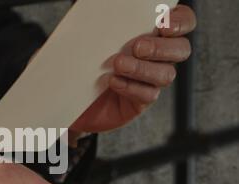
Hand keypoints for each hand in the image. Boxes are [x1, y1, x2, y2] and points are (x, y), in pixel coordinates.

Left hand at [70, 5, 196, 133]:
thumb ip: (109, 20)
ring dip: (142, 69)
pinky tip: (114, 81)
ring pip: (166, 74)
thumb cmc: (88, 59)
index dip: (181, 22)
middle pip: (181, 49)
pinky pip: (148, 95)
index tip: (163, 24)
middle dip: (161, 48)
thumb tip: (96, 6)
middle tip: (138, 48)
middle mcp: (160, 57)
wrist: (74, 94)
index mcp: (155, 34)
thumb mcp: (96, 34)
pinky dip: (131, 87)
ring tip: (119, 65)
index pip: (183, 22)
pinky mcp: (141, 100)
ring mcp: (152, 80)